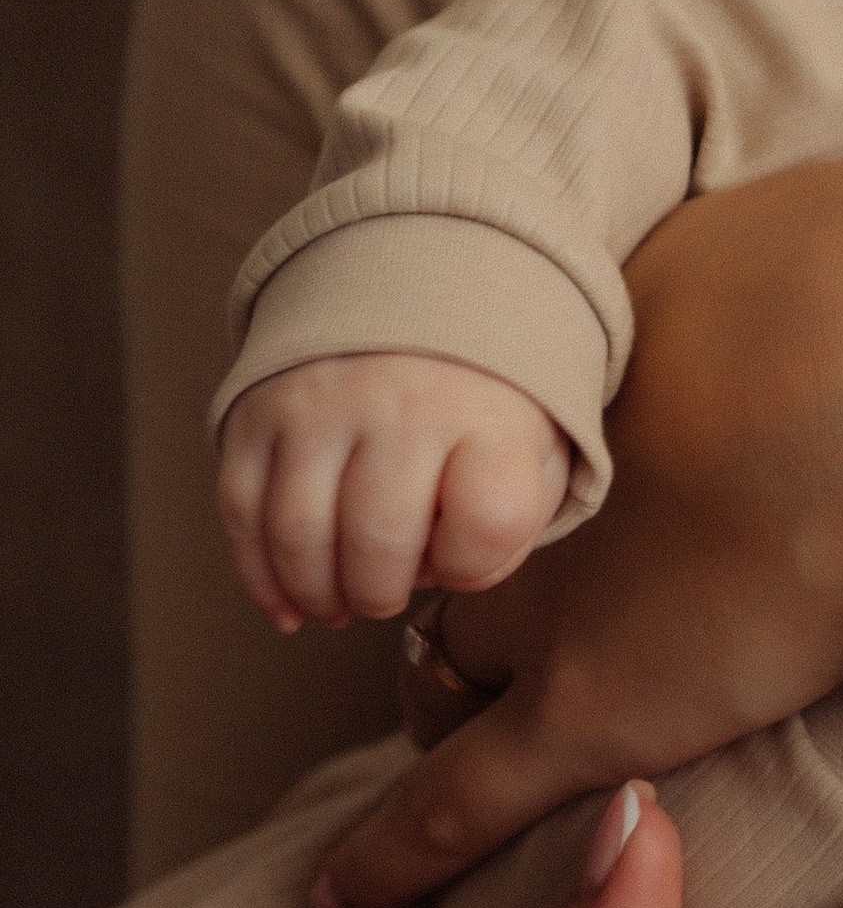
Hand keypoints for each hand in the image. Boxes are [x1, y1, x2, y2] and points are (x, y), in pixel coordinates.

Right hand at [217, 352, 571, 632]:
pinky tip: (289, 605)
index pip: (487, 521)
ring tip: (340, 607)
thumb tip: (439, 579)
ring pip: (298, 535)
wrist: (412, 300)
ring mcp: (321, 405)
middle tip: (385, 597)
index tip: (463, 557)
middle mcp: (401, 404)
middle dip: (380, 596)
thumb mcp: (535, 453)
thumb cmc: (479, 409)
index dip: (473, 566)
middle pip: (378, 541)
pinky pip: (242, 511)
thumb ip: (510, 527)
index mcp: (487, 416)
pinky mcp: (259, 412)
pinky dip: (260, 576)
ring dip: (318, 595)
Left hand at [308, 160, 842, 907]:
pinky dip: (398, 850)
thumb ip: (761, 278)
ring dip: (448, 700)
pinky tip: (342, 897)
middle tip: (458, 630)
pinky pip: (461, 795)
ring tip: (445, 742)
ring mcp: (557, 605)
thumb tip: (825, 263)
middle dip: (451, 590)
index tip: (485, 516)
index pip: (491, 466)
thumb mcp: (778, 261)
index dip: (487, 500)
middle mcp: (540, 498)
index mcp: (579, 398)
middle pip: (456, 560)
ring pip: (454, 673)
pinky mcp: (590, 711)